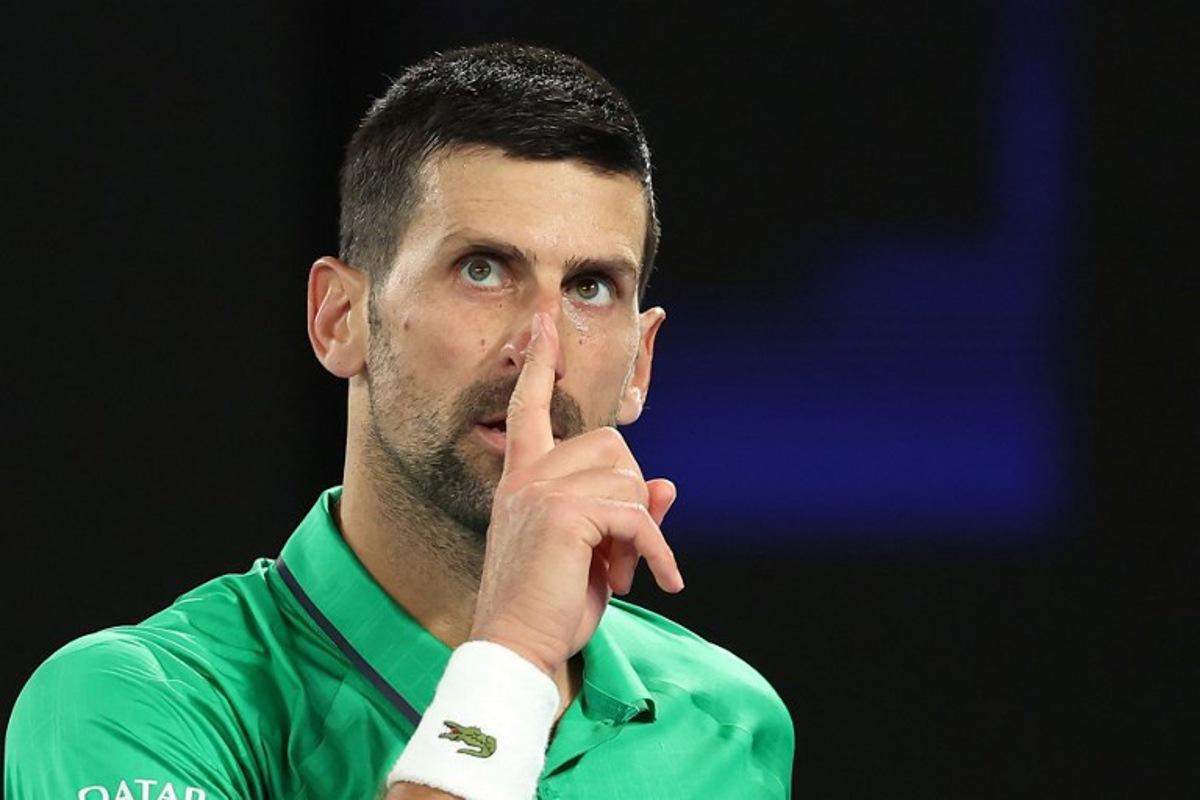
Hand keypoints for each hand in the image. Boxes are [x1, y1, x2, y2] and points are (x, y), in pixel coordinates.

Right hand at [468, 312, 683, 676]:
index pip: (530, 407)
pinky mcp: (563, 512)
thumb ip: (626, 512)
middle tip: (622, 550)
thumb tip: (667, 485)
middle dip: (632, 495)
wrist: (520, 646)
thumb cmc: (553, 603)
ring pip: (629, 480)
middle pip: (612, 444)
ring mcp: (542, 489)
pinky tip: (660, 582)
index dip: (540, 363)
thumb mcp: (597, 552)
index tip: (545, 321)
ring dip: (642, 532)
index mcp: (524, 476)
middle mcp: (528, 474)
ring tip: (622, 571)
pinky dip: (657, 551)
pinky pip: (637, 516)